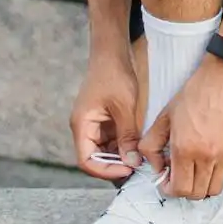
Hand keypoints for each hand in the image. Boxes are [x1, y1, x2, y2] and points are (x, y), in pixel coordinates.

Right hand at [69, 52, 141, 181]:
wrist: (112, 53)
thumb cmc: (114, 75)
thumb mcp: (125, 107)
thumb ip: (127, 136)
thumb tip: (131, 162)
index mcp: (82, 125)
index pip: (86, 161)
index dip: (106, 170)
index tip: (128, 171)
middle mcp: (84, 128)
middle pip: (94, 158)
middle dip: (115, 165)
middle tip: (138, 168)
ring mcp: (93, 124)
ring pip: (104, 150)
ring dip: (120, 156)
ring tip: (140, 159)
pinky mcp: (102, 120)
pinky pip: (110, 140)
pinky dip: (123, 145)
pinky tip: (138, 147)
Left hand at [140, 56, 222, 199]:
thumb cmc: (193, 94)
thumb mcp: (164, 117)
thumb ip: (151, 145)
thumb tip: (156, 167)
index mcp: (186, 149)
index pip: (179, 189)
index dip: (169, 190)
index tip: (165, 180)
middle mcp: (207, 156)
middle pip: (196, 194)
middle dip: (183, 190)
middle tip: (176, 176)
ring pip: (213, 189)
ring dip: (200, 186)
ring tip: (192, 171)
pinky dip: (213, 174)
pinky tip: (205, 158)